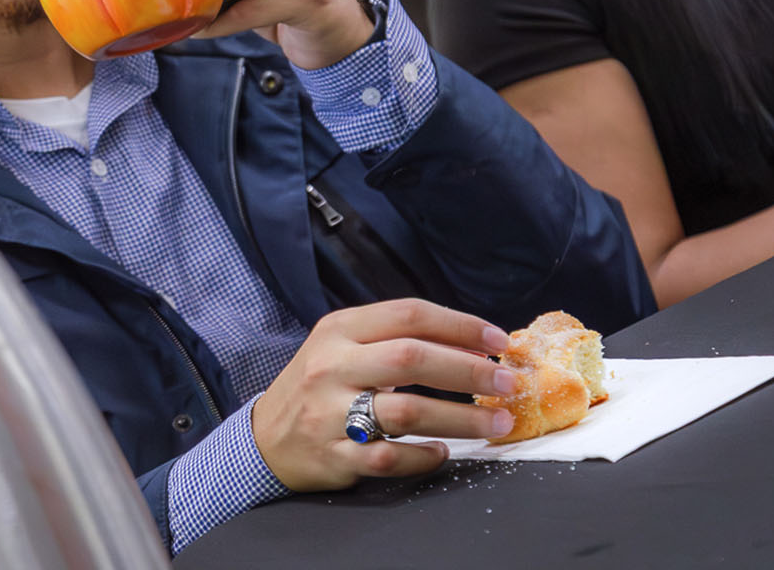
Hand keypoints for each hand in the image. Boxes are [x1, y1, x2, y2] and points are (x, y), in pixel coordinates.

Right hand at [250, 298, 516, 491]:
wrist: (266, 437)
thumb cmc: (320, 386)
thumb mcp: (344, 347)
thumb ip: (397, 340)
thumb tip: (473, 348)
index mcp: (339, 330)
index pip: (408, 315)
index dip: (459, 325)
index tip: (498, 341)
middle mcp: (333, 366)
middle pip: (411, 358)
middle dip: (468, 371)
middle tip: (507, 384)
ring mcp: (331, 413)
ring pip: (406, 412)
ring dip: (461, 419)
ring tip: (496, 424)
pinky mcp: (335, 455)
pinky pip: (389, 458)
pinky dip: (424, 457)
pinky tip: (444, 453)